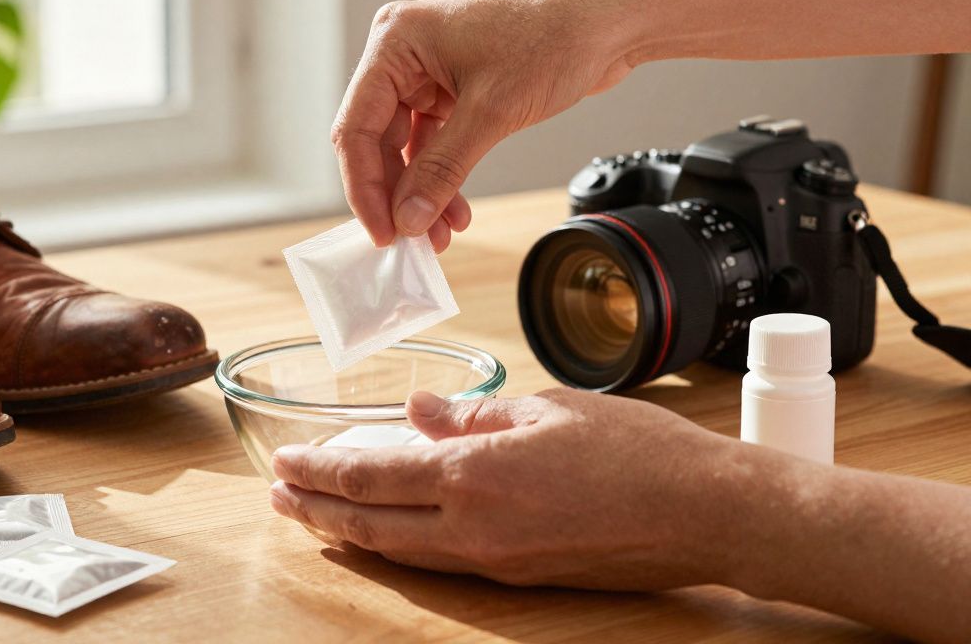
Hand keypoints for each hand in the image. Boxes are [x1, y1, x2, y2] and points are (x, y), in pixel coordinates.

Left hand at [269, 388, 759, 589]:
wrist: (705, 514)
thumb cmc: (638, 452)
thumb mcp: (547, 409)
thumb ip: (471, 415)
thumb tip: (418, 408)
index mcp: (474, 475)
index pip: (371, 473)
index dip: (321, 469)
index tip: (286, 461)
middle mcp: (473, 528)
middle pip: (369, 521)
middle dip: (315, 506)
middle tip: (278, 492)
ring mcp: (494, 560)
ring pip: (398, 549)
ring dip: (348, 530)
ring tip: (311, 515)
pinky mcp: (517, 576)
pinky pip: (436, 561)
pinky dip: (396, 546)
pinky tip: (385, 533)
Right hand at [331, 0, 639, 250]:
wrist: (606, 21)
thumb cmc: (553, 37)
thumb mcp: (491, 112)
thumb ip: (442, 170)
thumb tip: (407, 219)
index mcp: (395, 42)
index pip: (356, 127)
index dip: (365, 188)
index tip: (383, 233)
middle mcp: (403, 54)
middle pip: (376, 141)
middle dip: (396, 195)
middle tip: (411, 240)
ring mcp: (427, 73)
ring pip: (405, 149)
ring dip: (421, 193)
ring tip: (439, 234)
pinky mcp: (451, 90)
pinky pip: (432, 145)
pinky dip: (442, 179)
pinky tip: (455, 210)